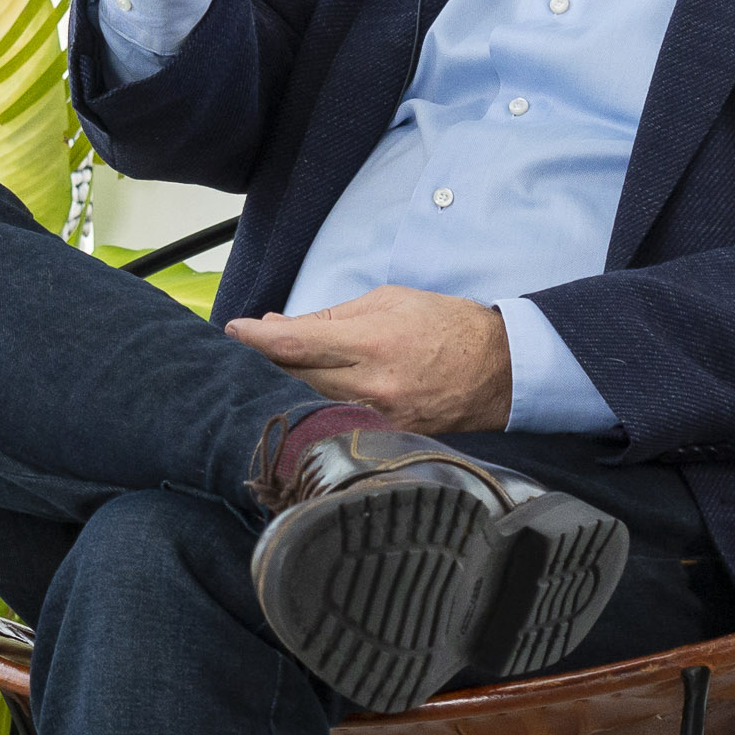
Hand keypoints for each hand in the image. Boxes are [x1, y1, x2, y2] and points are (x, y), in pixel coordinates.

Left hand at [225, 286, 512, 429]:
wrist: (501, 369)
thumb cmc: (447, 325)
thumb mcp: (389, 300)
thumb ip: (332, 315)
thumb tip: (282, 325)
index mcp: (371, 343)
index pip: (295, 344)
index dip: (257, 339)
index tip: (233, 330)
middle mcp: (370, 385)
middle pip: (297, 375)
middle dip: (272, 357)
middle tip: (256, 341)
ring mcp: (379, 415)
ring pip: (315, 398)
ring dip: (294, 378)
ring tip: (287, 359)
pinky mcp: (387, 433)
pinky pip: (339, 415)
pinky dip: (322, 399)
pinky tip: (317, 386)